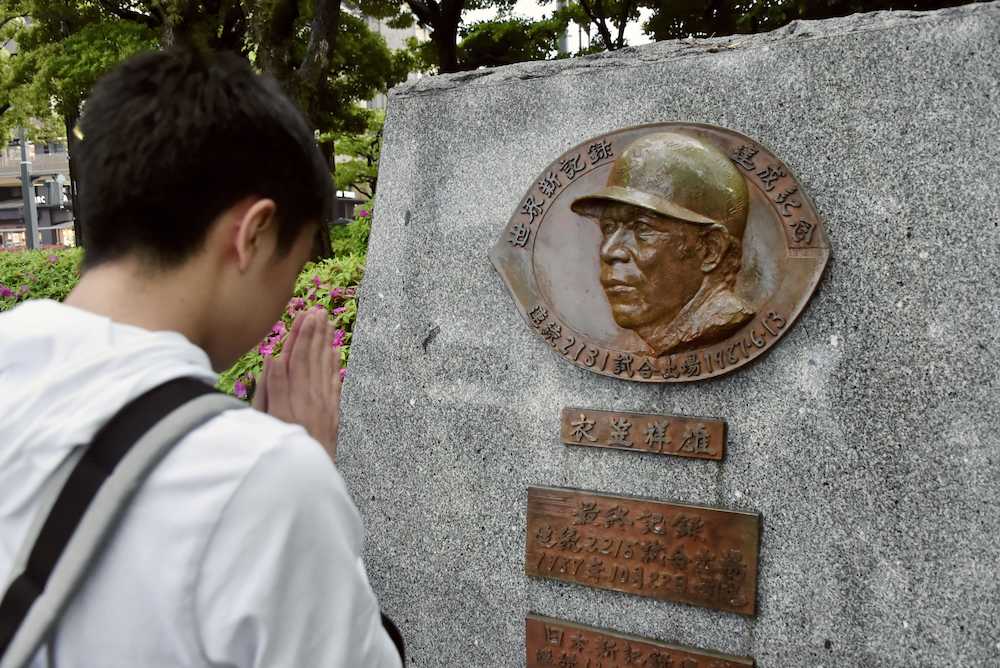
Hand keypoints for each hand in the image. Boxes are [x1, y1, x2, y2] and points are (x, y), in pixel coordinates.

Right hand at [252, 308, 341, 460]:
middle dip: (314, 333)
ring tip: (327, 322)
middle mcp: (309, 399)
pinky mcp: (332, 414)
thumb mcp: (264, 422)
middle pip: (311, 359)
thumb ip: (270, 390)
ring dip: (325, 342)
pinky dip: (334, 365)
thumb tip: (275, 358)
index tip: (303, 316)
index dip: (299, 336)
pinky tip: (334, 351)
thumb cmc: (275, 452)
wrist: (306, 480)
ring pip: (324, 367)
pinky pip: (334, 382)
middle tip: (318, 311)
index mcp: (289, 399)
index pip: (295, 359)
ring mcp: (324, 406)